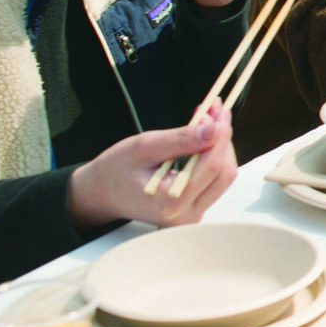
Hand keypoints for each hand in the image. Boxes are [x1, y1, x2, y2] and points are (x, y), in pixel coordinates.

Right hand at [69, 102, 237, 228]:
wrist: (101, 193)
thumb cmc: (115, 170)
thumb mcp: (144, 147)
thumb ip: (180, 140)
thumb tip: (213, 130)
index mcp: (170, 203)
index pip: (212, 166)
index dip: (220, 135)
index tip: (218, 110)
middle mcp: (185, 216)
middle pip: (224, 172)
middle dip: (222, 138)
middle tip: (213, 111)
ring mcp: (191, 215)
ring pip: (223, 177)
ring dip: (220, 145)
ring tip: (208, 120)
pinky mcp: (194, 209)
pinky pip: (214, 181)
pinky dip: (212, 156)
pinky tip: (203, 139)